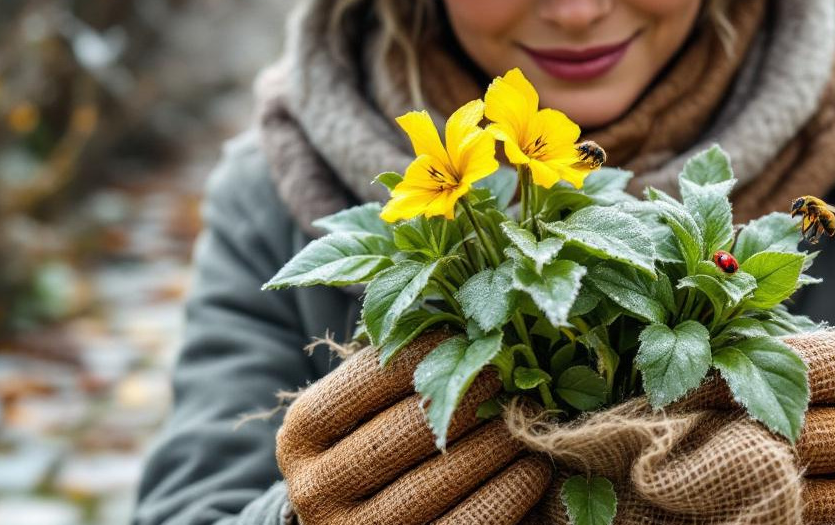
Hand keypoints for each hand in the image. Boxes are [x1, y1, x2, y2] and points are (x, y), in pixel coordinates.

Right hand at [276, 330, 550, 523]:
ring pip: (432, 486)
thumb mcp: (367, 402)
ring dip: (494, 448)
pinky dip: (505, 496)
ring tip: (528, 421)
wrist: (357, 522)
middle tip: (512, 380)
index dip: (428, 353)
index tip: (472, 338)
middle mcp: (315, 489)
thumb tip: (475, 328)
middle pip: (402, 434)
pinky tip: (533, 471)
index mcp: (301, 434)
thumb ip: (400, 364)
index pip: (369, 380)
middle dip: (467, 401)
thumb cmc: (375, 438)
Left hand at [517, 326, 834, 524]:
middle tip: (655, 445)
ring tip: (678, 486)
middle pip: (799, 438)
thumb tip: (682, 351)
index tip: (665, 392)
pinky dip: (773, 523)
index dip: (725, 382)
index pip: (797, 369)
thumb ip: (780, 355)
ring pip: (807, 498)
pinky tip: (730, 514)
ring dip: (740, 494)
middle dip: (724, 442)